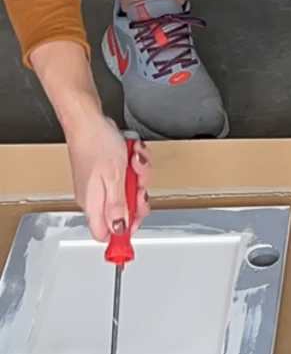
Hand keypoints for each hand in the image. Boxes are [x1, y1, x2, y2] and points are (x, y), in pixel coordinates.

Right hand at [67, 117, 149, 243]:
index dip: (123, 232)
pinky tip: (132, 153)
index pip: (105, 233)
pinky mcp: (108, 170)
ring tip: (134, 162)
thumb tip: (119, 230)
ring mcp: (102, 183)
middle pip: (124, 211)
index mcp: (93, 204)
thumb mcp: (114, 179)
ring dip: (138, 175)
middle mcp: (95, 197)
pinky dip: (134, 163)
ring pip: (129, 190)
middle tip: (139, 185)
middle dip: (138, 196)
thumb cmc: (97, 145)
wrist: (88, 120)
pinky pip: (128, 174)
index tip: (136, 224)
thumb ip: (118, 207)